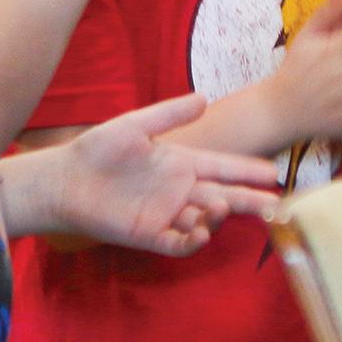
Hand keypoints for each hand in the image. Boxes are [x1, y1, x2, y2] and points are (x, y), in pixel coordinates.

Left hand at [52, 95, 279, 254]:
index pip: (221, 167)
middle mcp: (178, 190)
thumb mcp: (135, 125)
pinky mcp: (149, 235)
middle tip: (276, 205)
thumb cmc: (98, 149)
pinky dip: (193, 241)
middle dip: (249, 200)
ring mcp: (166, 214)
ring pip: (204, 220)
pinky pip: (179, 243)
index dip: (245, 170)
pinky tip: (201, 232)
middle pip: (223, 196)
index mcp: (179, 163)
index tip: (272, 173)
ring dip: (217, 216)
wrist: (65, 179)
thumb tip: (205, 98)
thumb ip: (169, 114)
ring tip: (220, 205)